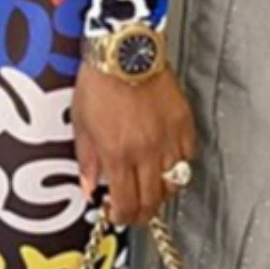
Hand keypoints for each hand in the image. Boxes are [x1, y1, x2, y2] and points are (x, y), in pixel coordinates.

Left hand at [71, 64, 198, 225]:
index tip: (116, 214)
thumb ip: (87, 161)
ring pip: (174, 183)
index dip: (122, 217)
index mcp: (118, 153)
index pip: (126, 203)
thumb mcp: (81, 124)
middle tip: (134, 211)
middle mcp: (146, 151)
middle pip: (153, 201)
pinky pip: (188, 157)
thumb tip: (89, 187)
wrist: (125, 51)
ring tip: (149, 187)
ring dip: (161, 192)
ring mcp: (168, 139)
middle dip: (142, 213)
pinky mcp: (184, 124)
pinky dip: (179, 165)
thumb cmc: (100, 81)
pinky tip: (165, 161)